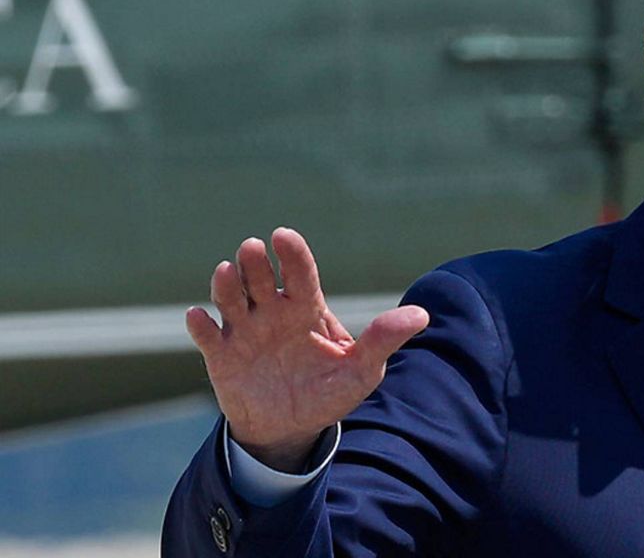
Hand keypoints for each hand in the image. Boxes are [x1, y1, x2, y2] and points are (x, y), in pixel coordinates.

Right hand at [185, 227, 429, 471]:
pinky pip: (208, 337)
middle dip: (256, 262)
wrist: (292, 428)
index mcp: (306, 308)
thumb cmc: (329, 391)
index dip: (292, 254)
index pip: (300, 273)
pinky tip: (200, 319)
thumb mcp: (362, 370)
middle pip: (261, 278)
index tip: (283, 235)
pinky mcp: (222, 356)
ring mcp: (245, 331)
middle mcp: (273, 312)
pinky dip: (201, 326)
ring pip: (231, 299)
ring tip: (226, 273)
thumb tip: (421, 315)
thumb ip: (383, 340)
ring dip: (226, 285)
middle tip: (254, 248)